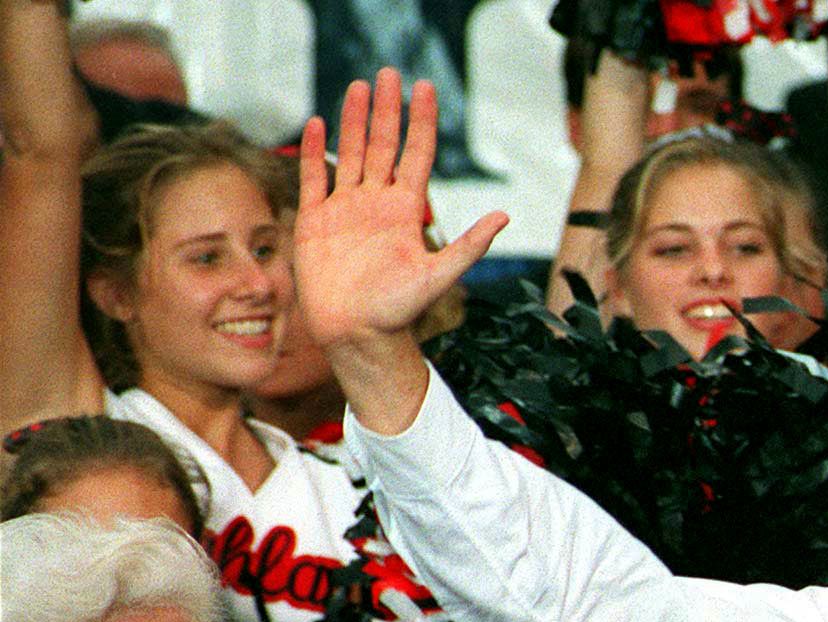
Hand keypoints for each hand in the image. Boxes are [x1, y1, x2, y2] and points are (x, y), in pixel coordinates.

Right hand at [295, 68, 507, 354]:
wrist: (358, 335)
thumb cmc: (399, 312)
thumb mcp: (440, 276)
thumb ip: (469, 245)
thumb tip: (505, 216)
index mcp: (406, 212)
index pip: (416, 155)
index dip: (421, 122)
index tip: (425, 89)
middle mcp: (377, 204)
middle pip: (382, 145)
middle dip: (386, 110)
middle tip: (389, 73)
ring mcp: (346, 210)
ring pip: (350, 154)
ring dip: (352, 121)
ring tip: (358, 87)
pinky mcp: (316, 221)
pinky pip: (314, 178)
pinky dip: (314, 151)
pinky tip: (318, 124)